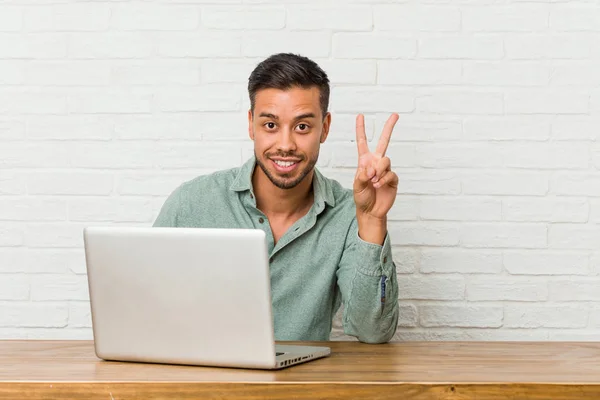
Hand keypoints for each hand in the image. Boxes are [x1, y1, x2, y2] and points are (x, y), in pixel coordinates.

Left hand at [353, 113, 398, 242]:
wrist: (371, 211)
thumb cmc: (361, 197)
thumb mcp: (357, 186)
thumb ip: (362, 175)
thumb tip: (371, 168)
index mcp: (364, 161)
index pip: (363, 142)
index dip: (361, 129)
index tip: (360, 116)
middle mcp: (376, 162)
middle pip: (384, 142)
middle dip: (389, 128)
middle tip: (395, 115)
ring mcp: (385, 170)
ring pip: (385, 160)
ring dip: (378, 170)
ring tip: (373, 181)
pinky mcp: (393, 178)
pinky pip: (390, 173)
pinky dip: (383, 179)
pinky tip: (378, 185)